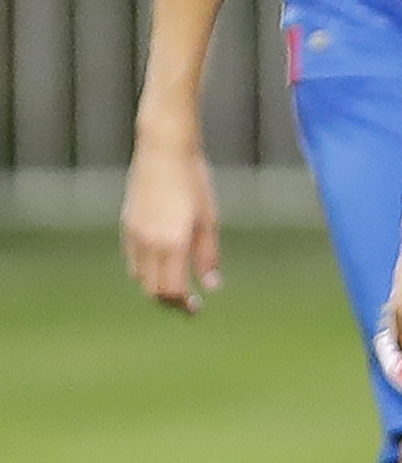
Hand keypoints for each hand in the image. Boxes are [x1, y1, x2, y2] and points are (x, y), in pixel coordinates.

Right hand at [122, 134, 220, 314]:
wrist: (164, 153)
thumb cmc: (194, 183)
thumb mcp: (209, 221)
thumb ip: (208, 256)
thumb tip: (212, 286)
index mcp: (172, 244)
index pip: (172, 290)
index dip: (183, 305)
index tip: (197, 309)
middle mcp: (149, 243)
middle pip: (153, 289)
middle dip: (170, 302)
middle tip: (188, 305)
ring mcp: (134, 234)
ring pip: (139, 277)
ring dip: (155, 288)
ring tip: (176, 290)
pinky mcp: (127, 224)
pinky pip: (132, 259)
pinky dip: (144, 271)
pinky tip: (161, 267)